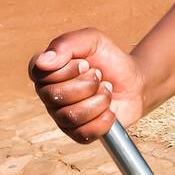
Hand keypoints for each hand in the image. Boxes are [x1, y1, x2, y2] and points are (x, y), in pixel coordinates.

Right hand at [28, 29, 145, 142]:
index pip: (40, 74)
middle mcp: (48, 95)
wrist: (135, 82)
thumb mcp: (93, 40)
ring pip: (70, 116)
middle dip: (87, 84)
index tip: (85, 63)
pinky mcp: (78, 133)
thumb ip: (67, 44)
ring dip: (98, 100)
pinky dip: (104, 119)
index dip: (67, 69)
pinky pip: (84, 133)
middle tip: (99, 77)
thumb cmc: (109, 60)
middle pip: (55, 96)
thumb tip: (43, 62)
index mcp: (46, 72)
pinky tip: (109, 110)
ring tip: (106, 91)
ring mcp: (61, 117)